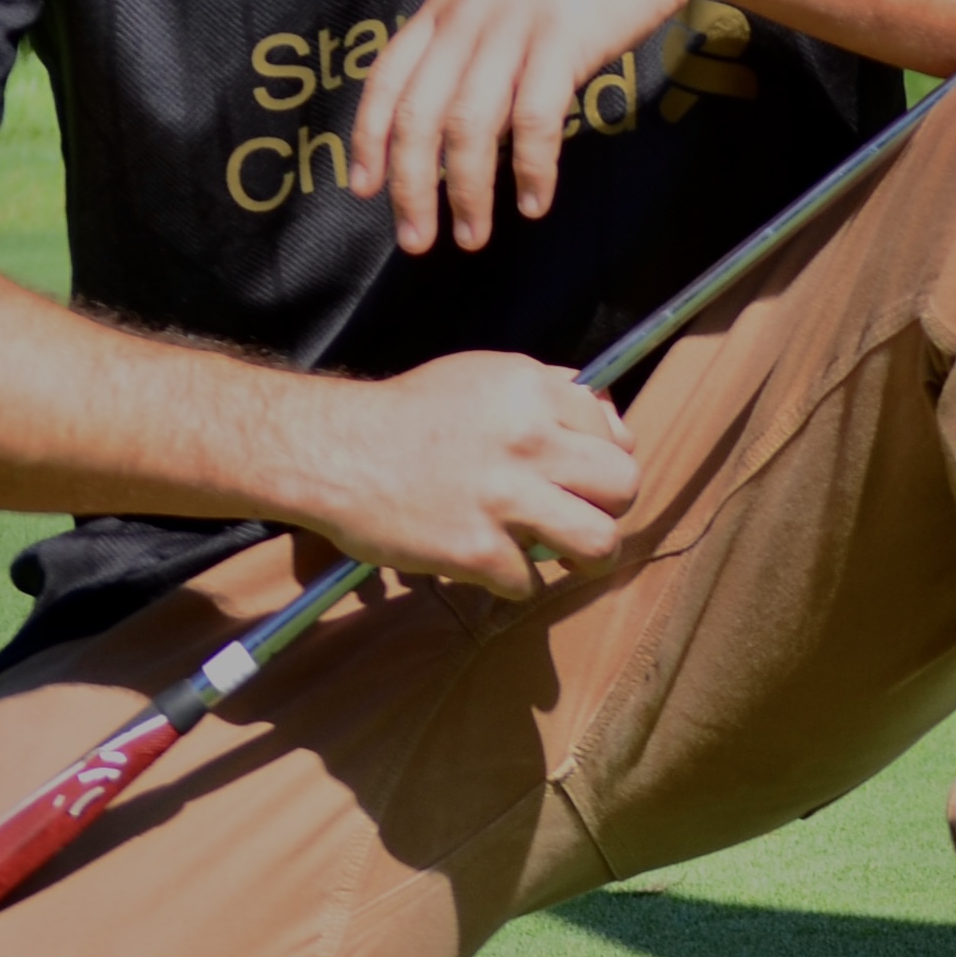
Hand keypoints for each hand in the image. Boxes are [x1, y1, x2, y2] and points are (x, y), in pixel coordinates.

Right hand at [282, 351, 639, 599]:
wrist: (331, 449)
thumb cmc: (410, 413)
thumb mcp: (486, 375)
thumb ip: (551, 391)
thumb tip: (611, 420)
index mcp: (536, 391)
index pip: (618, 436)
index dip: (606, 459)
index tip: (583, 475)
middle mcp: (531, 441)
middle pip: (624, 487)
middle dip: (610, 508)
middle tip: (584, 516)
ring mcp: (505, 498)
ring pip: (599, 543)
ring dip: (588, 558)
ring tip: (570, 558)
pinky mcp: (476, 549)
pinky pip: (530, 582)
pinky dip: (514, 581)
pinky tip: (492, 565)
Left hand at [352, 0, 718, 253]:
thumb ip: (481, 34)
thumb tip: (470, 102)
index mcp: (448, 4)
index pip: (386, 81)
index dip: (370, 140)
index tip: (366, 190)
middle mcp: (468, 18)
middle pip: (419, 117)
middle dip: (411, 188)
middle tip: (417, 241)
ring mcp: (514, 29)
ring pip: (469, 127)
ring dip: (467, 192)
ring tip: (473, 235)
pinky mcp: (564, 41)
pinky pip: (535, 120)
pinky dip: (530, 169)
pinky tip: (535, 202)